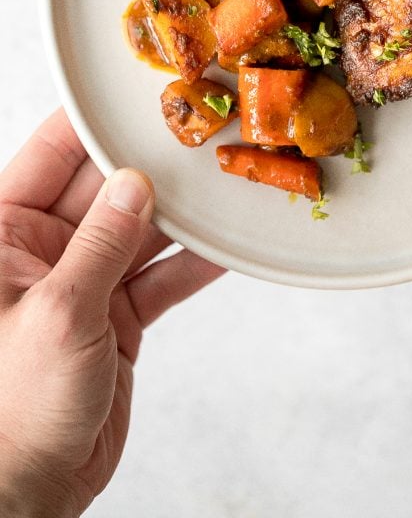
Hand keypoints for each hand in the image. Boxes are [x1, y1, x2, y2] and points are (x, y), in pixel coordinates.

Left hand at [0, 109, 223, 517]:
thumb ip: (102, 244)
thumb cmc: (11, 409)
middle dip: (150, 168)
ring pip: (137, 231)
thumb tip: (134, 184)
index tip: (138, 98)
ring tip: (223, 184)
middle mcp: (41, 251)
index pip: (51, 156)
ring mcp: (81, 283)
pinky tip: (224, 247)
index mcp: (2, 234)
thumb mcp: (58, 314)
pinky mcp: (113, 318)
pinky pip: (157, 278)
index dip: (95, 125)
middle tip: (199, 139)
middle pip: (104, 189)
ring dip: (179, 215)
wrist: (28, 493)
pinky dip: (190, 265)